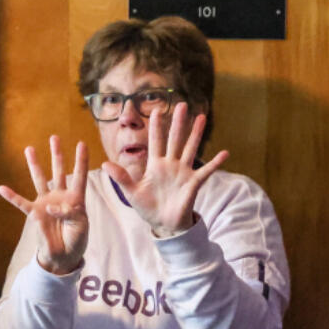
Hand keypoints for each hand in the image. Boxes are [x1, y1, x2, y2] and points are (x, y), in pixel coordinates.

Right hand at [0, 136, 88, 274]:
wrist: (64, 256)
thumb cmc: (76, 239)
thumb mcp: (80, 226)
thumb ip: (69, 213)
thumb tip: (50, 206)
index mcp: (75, 199)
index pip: (80, 176)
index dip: (81, 161)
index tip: (82, 144)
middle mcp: (60, 197)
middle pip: (59, 171)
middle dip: (57, 154)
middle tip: (54, 137)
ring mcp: (46, 203)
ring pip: (40, 180)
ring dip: (35, 165)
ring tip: (30, 149)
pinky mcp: (35, 214)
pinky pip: (21, 204)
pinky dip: (12, 197)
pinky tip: (2, 188)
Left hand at [102, 102, 227, 237]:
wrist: (163, 224)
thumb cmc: (148, 207)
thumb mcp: (132, 192)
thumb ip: (121, 177)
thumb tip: (104, 164)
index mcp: (155, 165)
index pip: (155, 141)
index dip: (156, 127)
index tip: (157, 110)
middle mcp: (170, 164)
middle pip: (174, 139)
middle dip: (177, 122)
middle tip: (181, 104)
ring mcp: (183, 172)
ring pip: (190, 148)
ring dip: (196, 133)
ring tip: (201, 116)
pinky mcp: (193, 183)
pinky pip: (206, 171)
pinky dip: (215, 163)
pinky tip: (224, 153)